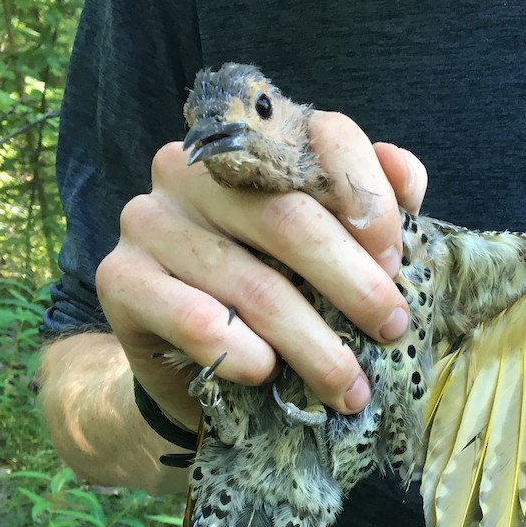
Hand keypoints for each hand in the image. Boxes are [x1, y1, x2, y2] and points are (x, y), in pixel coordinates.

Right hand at [95, 111, 427, 427]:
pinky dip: (240, 352)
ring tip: (350, 389)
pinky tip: (266, 375)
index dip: (371, 200)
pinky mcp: (120, 278)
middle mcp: (194, 169)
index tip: (397, 265)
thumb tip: (406, 178)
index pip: (325, 136)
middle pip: (291, 219)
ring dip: (314, 347)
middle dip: (354, 284)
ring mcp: (150, 220)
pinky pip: (192, 318)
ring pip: (253, 285)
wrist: (188, 364)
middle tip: (391, 331)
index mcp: (253, 145)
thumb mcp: (327, 252)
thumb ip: (368, 208)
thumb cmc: (270, 299)